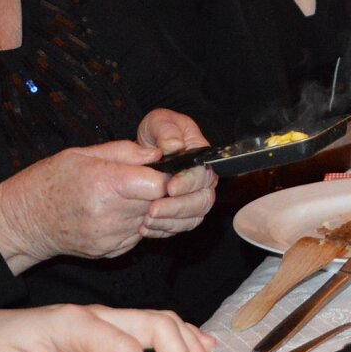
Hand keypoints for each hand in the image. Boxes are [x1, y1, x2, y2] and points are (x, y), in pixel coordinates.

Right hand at [0, 142, 176, 272]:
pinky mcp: (109, 251)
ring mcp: (110, 237)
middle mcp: (110, 214)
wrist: (23, 221)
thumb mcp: (83, 154)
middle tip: (142, 182)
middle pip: (159, 202)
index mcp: (105, 184)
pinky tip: (115, 214)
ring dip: (146, 208)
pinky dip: (133, 224)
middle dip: (157, 191)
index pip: (160, 185)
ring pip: (150, 220)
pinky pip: (137, 235)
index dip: (165, 176)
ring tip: (123, 197)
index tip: (159, 170)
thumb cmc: (49, 181)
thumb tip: (159, 153)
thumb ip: (126, 152)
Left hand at [135, 108, 215, 238]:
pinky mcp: (184, 211)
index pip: (203, 174)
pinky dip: (165, 229)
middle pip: (202, 200)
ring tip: (147, 220)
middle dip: (178, 207)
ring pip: (194, 216)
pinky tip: (147, 227)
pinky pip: (182, 225)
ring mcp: (195, 196)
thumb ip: (167, 131)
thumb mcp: (160, 122)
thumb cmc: (159, 132)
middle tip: (153, 210)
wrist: (151, 146)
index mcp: (201, 157)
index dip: (188, 183)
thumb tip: (174, 147)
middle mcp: (203, 179)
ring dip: (171, 221)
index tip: (169, 188)